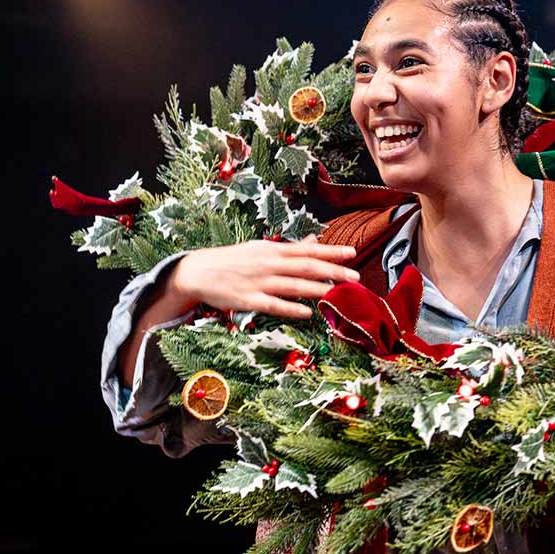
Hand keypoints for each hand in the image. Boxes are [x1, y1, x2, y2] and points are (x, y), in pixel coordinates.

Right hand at [170, 235, 358, 319]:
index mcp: (274, 250)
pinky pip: (273, 305)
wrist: (199, 271)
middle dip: (332, 271)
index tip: (352, 253)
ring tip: (338, 292)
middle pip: (306, 267)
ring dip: (317, 289)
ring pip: (293, 286)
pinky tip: (307, 312)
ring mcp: (260, 282)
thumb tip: (314, 241)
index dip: (331, 251)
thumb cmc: (234, 260)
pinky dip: (291, 308)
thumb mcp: (262, 248)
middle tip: (355, 276)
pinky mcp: (249, 300)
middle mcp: (269, 264)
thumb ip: (290, 248)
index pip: (308, 250)